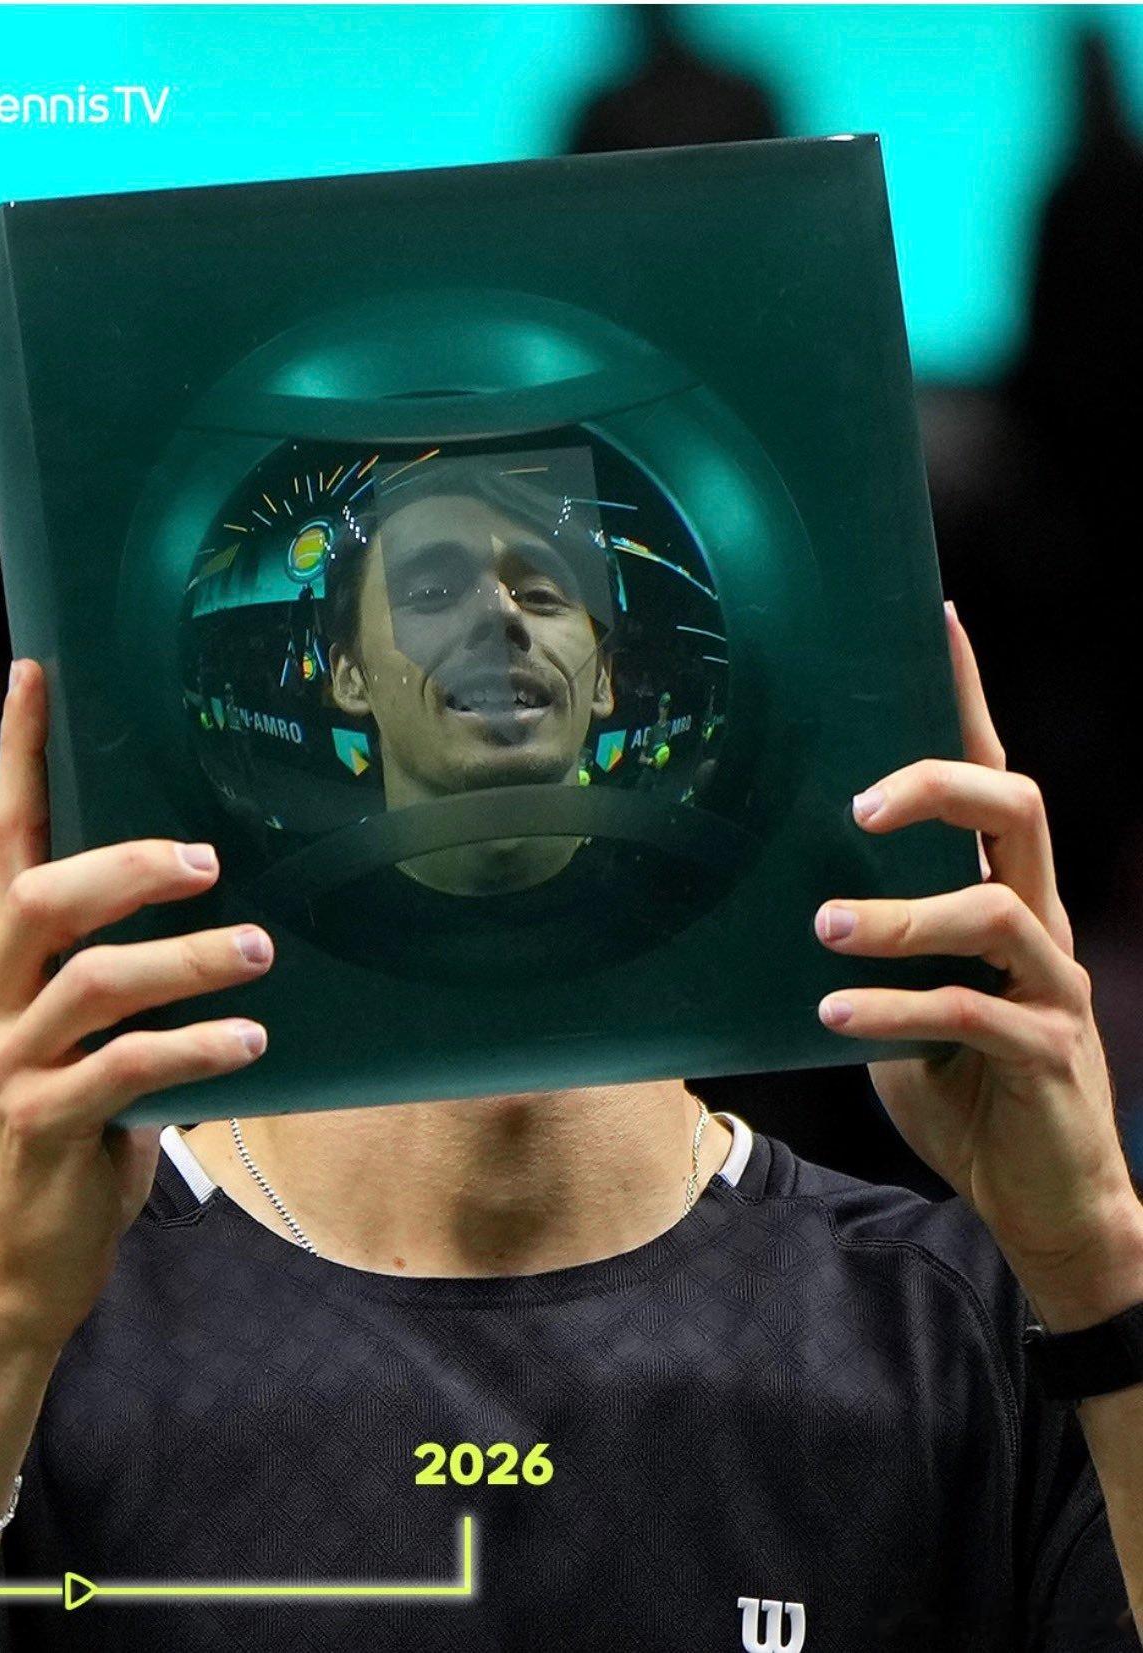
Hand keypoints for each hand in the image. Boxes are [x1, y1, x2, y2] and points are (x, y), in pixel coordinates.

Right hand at [0, 659, 273, 1350]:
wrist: (14, 1273)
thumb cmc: (70, 1146)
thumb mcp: (89, 1049)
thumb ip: (125, 988)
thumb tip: (227, 918)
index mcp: (1, 971)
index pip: (6, 840)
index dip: (18, 755)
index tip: (38, 673)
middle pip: (39, 894)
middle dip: (127, 864)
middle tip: (210, 859)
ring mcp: (3, 1068)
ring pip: (89, 981)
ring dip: (184, 959)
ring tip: (258, 951)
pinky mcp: (37, 1129)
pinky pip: (120, 1069)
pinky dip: (192, 1047)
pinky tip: (250, 1043)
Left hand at [812, 603, 1142, 1324]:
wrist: (1036, 1197)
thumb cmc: (960, 1087)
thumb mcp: (897, 1000)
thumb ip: (865, 947)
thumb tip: (777, 896)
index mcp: (1001, 894)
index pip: (991, 779)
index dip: (969, 699)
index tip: (937, 621)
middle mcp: (1037, 922)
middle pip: (1021, 808)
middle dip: (940, 785)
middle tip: (859, 809)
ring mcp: (1052, 984)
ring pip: (993, 909)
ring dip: (899, 916)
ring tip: (824, 932)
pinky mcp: (1045, 1050)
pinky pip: (972, 1012)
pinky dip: (895, 1008)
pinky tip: (833, 1015)